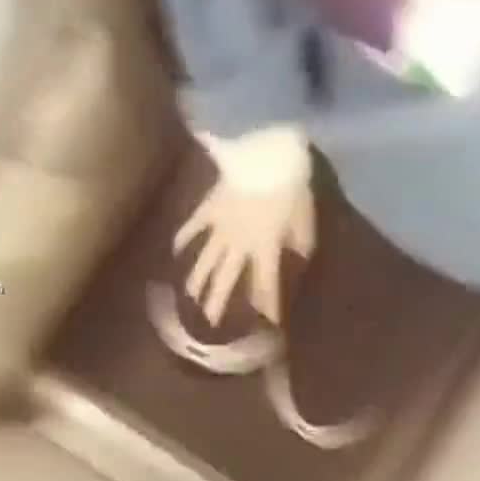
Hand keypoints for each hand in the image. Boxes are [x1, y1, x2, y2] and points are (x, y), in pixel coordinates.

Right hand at [173, 175, 314, 326]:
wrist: (267, 157)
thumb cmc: (291, 188)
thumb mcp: (305, 218)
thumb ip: (301, 242)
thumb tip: (299, 259)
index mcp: (266, 248)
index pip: (266, 284)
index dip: (267, 305)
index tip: (268, 323)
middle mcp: (239, 244)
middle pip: (226, 278)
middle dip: (218, 302)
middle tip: (210, 323)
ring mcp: (220, 227)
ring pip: (205, 259)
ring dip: (198, 279)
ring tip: (190, 296)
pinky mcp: (209, 208)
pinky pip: (193, 226)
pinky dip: (183, 238)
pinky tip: (174, 250)